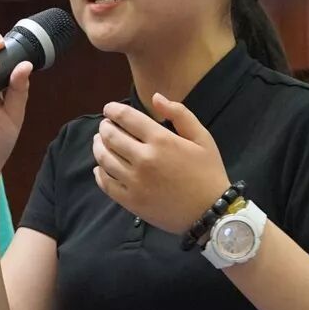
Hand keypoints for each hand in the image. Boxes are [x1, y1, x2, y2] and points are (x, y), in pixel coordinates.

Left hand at [93, 96, 229, 235]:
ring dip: (98, 146)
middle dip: (105, 127)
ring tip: (99, 142)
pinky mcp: (130, 201)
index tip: (109, 109)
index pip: (127, 118)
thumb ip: (180, 113)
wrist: (210, 212)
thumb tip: (155, 97)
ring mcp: (134, 182)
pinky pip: (106, 183)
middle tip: (105, 125)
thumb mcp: (202, 138)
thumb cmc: (208, 172)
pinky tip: (100, 167)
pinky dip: (99, 172)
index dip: (113, 110)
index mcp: (161, 140)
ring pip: (104, 159)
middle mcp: (143, 159)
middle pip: (111, 136)